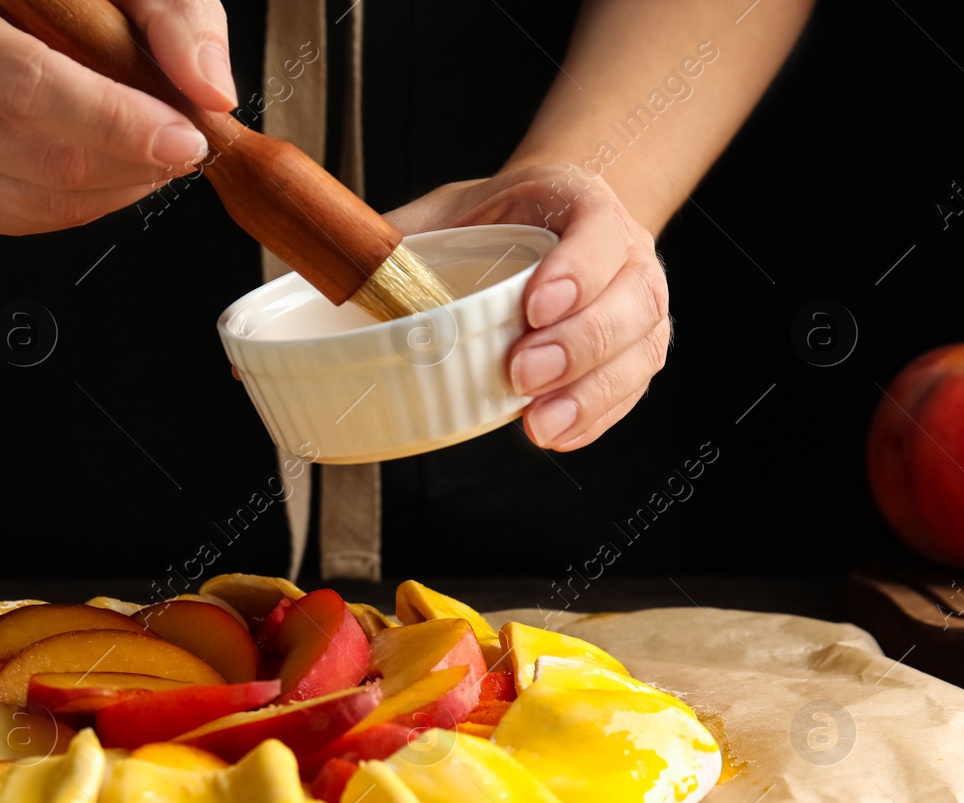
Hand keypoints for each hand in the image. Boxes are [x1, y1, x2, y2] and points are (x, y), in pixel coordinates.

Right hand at [0, 0, 235, 234]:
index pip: (31, 88)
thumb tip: (210, 88)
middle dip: (132, 165)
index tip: (184, 136)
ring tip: (153, 159)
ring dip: (117, 192)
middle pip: (41, 160)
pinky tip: (109, 171)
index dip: (116, 123)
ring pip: (38, 204)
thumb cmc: (45, 4)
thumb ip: (173, 19)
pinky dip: (86, 206)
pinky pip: (26, 223)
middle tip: (183, 149)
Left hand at [385, 163, 670, 450]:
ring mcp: (637, 307)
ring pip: (638, 352)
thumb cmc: (501, 218)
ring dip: (589, 393)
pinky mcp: (635, 352)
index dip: (574, 270)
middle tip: (522, 374)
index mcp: (582, 206)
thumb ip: (398, 237)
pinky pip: (630, 389)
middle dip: (577, 345)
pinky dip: (596, 416)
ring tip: (540, 424)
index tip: (532, 306)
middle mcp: (626, 256)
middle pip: (628, 302)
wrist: (557, 219)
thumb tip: (326, 270)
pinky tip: (558, 434)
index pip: (597, 232)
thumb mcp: (450, 210)